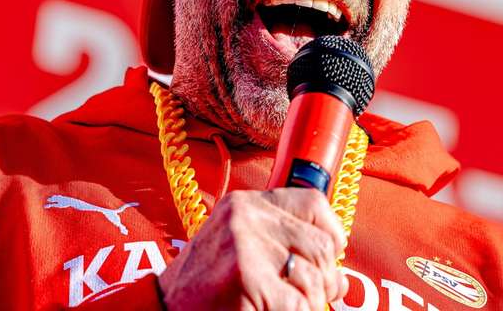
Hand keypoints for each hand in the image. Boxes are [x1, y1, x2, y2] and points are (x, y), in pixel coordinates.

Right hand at [158, 188, 349, 309]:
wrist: (161, 310)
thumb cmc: (205, 285)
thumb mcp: (241, 248)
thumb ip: (285, 249)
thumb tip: (340, 278)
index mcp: (245, 204)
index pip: (312, 201)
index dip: (332, 230)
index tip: (333, 253)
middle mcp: (246, 217)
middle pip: (320, 244)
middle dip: (325, 277)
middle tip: (313, 295)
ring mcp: (245, 246)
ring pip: (315, 277)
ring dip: (311, 302)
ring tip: (287, 305)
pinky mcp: (246, 278)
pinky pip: (298, 304)